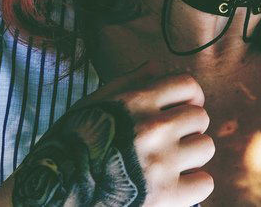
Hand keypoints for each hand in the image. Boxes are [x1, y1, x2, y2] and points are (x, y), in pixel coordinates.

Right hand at [3, 60, 213, 206]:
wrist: (54, 189)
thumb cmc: (71, 145)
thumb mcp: (93, 103)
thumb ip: (127, 83)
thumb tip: (156, 67)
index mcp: (136, 101)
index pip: (187, 85)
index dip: (190, 96)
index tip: (183, 109)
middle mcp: (152, 128)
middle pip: (200, 116)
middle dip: (189, 128)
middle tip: (173, 141)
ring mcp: (161, 162)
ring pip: (205, 147)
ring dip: (192, 156)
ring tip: (174, 164)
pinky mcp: (166, 195)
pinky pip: (204, 182)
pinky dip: (194, 185)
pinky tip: (177, 185)